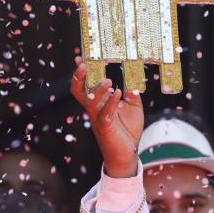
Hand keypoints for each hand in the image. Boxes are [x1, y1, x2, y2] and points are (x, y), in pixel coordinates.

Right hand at [68, 59, 143, 177]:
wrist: (127, 155)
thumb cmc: (127, 131)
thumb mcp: (133, 107)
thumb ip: (132, 93)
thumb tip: (134, 79)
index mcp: (98, 103)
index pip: (85, 85)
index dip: (81, 72)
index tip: (81, 57)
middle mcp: (94, 110)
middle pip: (79, 91)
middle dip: (79, 77)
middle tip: (84, 64)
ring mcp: (98, 119)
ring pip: (90, 102)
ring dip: (98, 90)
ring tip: (109, 81)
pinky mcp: (105, 128)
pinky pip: (105, 114)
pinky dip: (110, 103)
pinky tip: (118, 93)